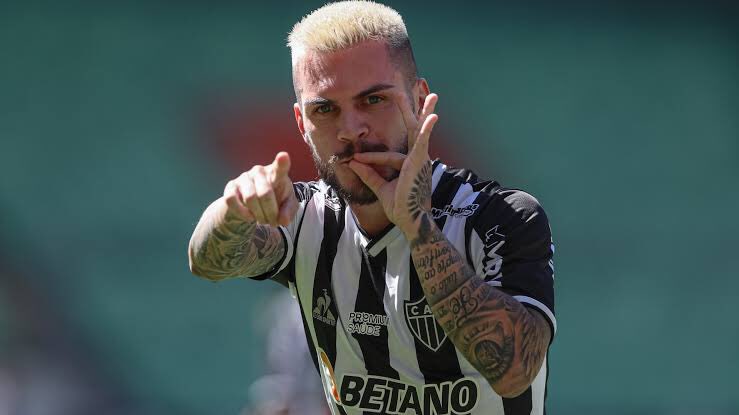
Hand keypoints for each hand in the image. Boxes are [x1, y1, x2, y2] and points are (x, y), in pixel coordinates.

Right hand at [222, 152, 297, 226]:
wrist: (252, 205)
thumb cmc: (275, 201)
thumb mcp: (287, 207)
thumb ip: (289, 212)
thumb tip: (283, 220)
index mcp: (276, 174)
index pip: (280, 167)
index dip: (282, 162)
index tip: (283, 156)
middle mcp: (259, 172)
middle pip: (265, 194)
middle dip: (271, 213)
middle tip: (274, 222)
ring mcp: (244, 177)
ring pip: (250, 199)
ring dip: (259, 215)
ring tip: (263, 221)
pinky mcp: (231, 187)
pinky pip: (232, 201)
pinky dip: (242, 213)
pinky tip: (249, 216)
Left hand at [348, 93, 438, 232]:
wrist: (410, 220)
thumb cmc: (400, 208)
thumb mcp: (381, 188)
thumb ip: (369, 175)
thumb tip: (352, 163)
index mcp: (408, 165)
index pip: (387, 157)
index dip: (370, 159)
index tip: (354, 161)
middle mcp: (416, 159)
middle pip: (413, 130)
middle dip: (413, 112)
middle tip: (413, 93)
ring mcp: (419, 159)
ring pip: (421, 130)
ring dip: (425, 111)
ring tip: (432, 94)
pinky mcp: (420, 161)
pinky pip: (423, 141)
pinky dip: (427, 128)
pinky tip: (433, 116)